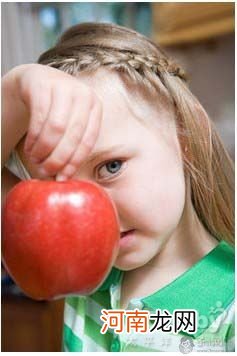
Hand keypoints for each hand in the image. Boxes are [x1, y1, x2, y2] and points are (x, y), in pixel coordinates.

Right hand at [18, 64, 101, 179]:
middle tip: (45, 171)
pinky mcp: (43, 84)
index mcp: (95, 107)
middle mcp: (83, 94)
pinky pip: (39, 117)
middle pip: (73, 136)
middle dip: (57, 158)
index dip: (75, 162)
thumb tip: (64, 178)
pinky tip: (30, 147)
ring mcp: (64, 85)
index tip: (62, 177)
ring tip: (35, 158)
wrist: (36, 82)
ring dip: (43, 149)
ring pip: (55, 128)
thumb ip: (71, 147)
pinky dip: (34, 138)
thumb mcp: (70, 125)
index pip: (88, 141)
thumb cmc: (56, 110)